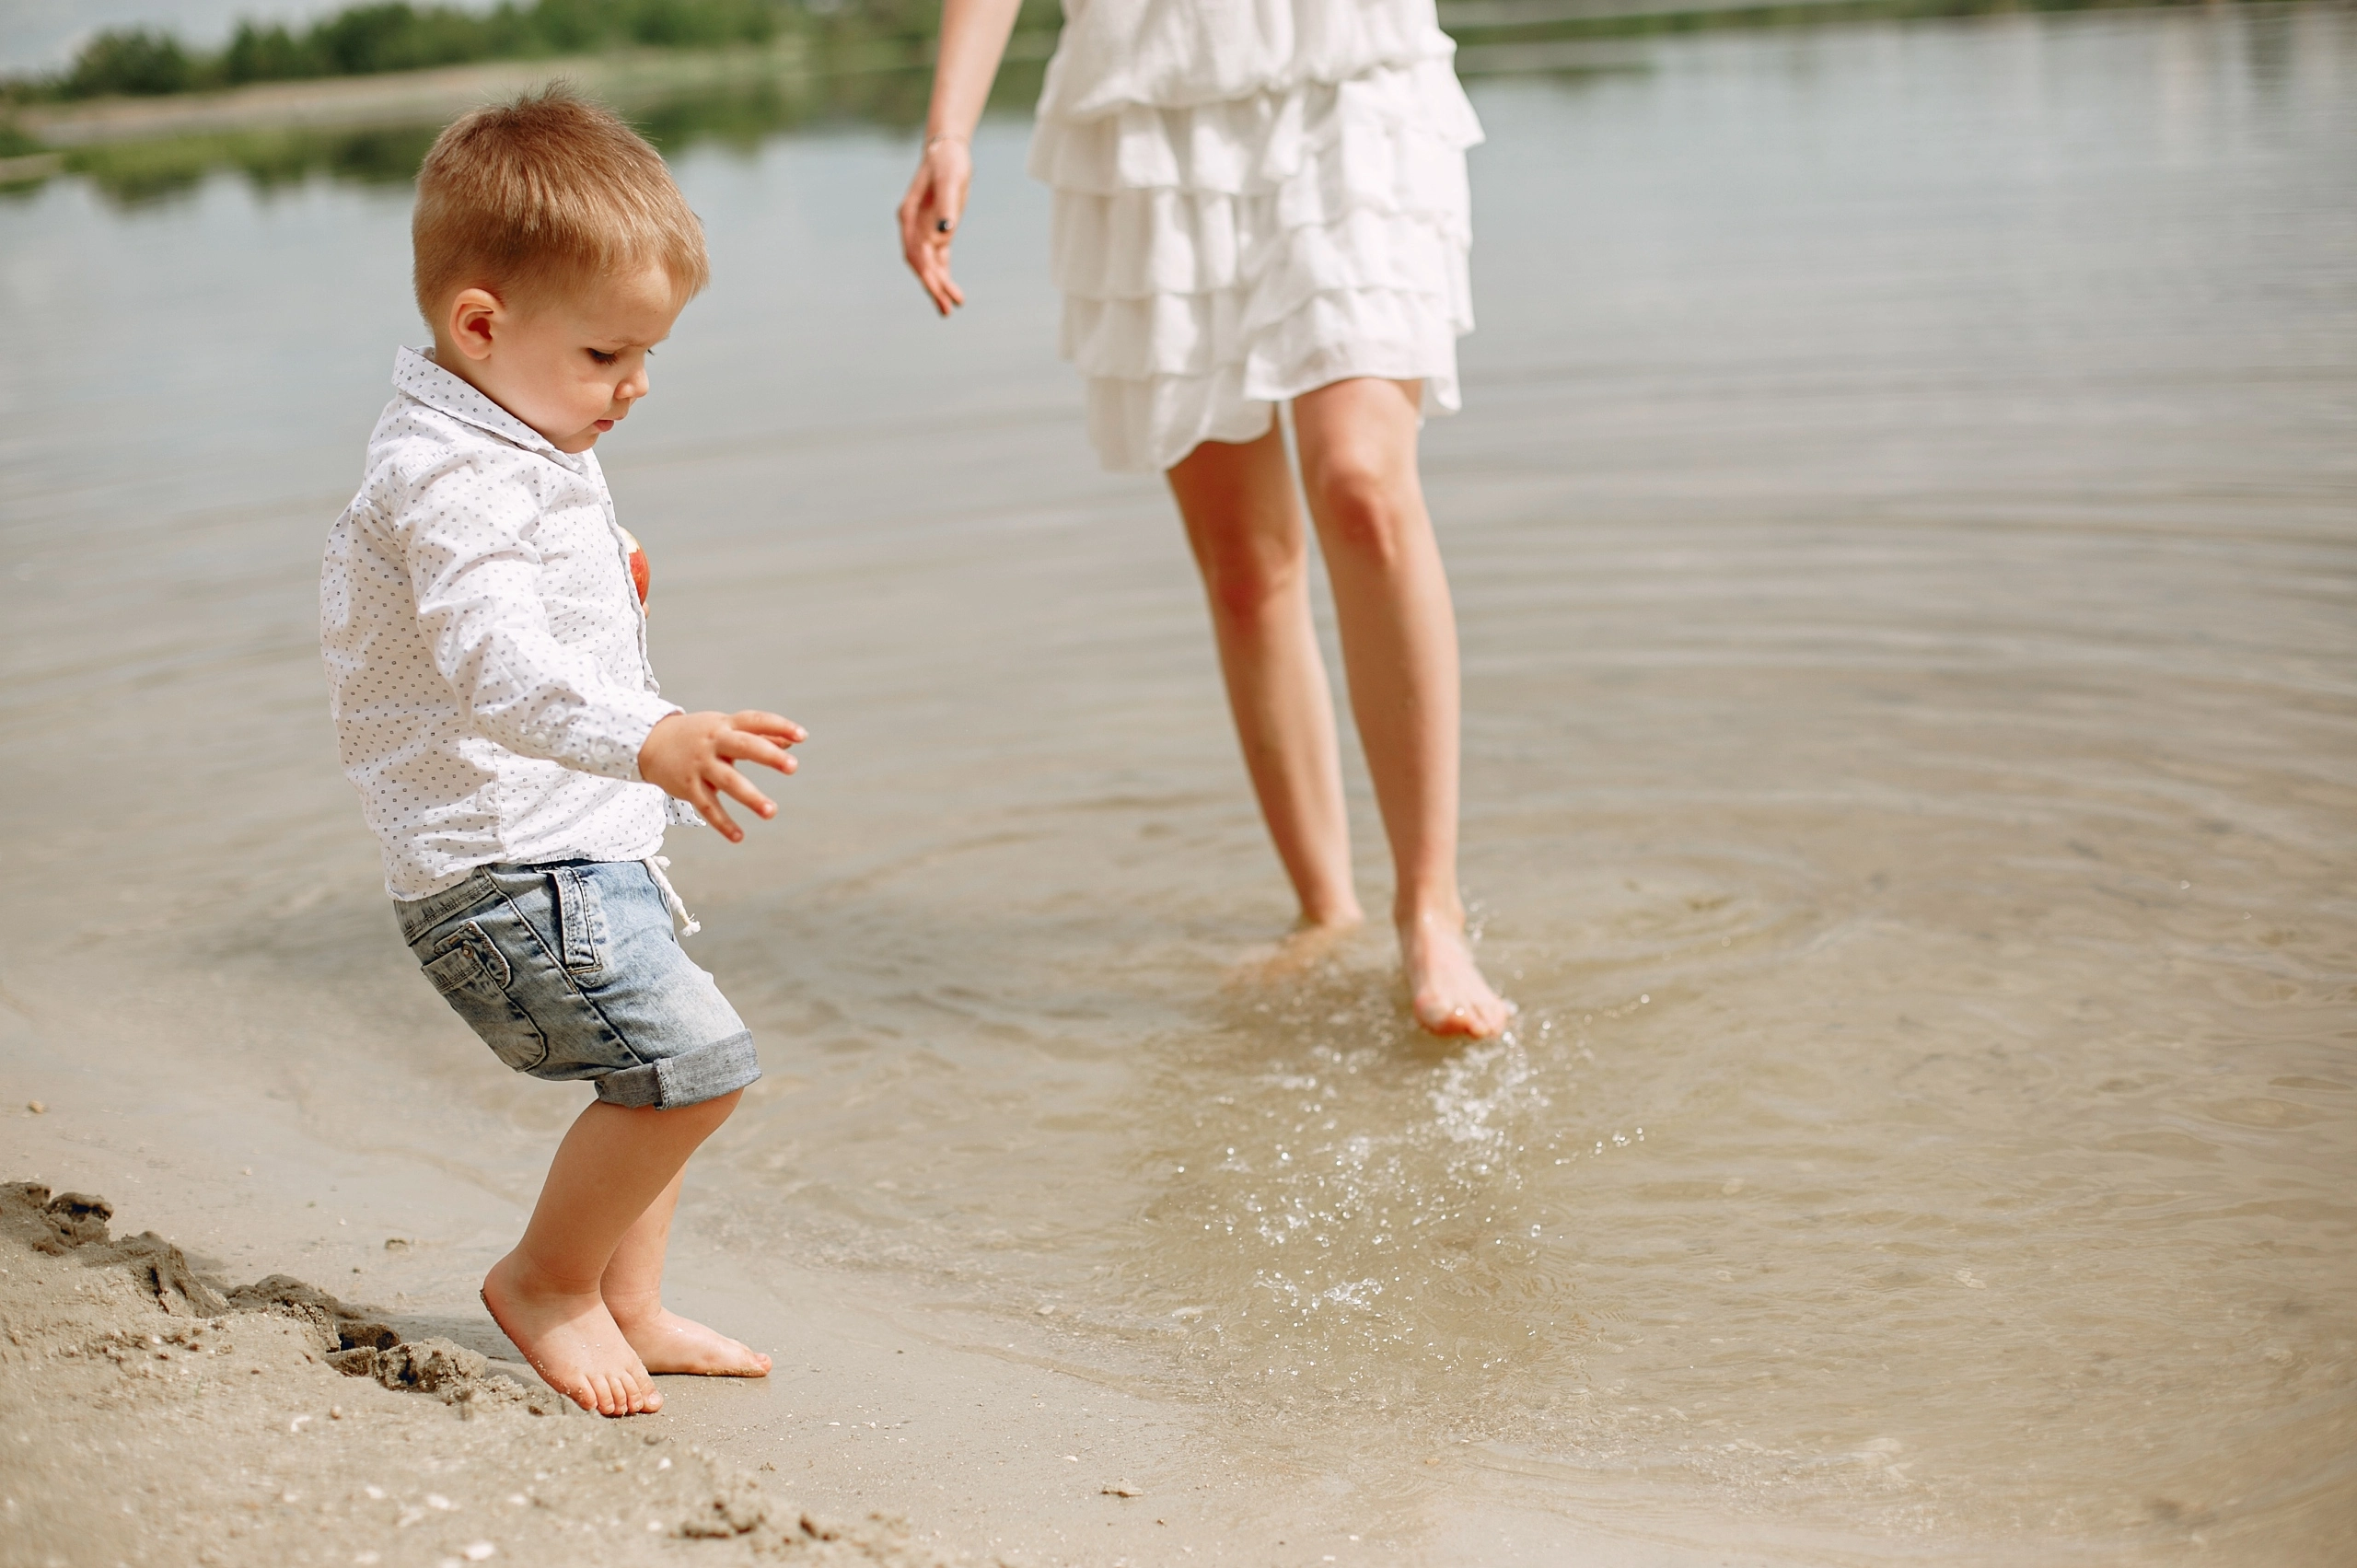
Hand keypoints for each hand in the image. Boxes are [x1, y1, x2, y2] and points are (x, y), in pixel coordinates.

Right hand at [637, 710, 804, 842]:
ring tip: (771, 812)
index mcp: (726, 725)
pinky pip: (708, 807)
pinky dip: (723, 823)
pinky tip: (739, 836)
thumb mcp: (724, 727)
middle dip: (769, 756)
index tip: (802, 736)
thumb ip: (758, 735)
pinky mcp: (689, 787)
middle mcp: (714, 742)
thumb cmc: (697, 734)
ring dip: (750, 797)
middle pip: (744, 746)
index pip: (756, 721)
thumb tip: (791, 742)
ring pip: (728, 781)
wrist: (649, 742)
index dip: (779, 726)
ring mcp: (700, 765)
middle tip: (793, 767)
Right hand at [898, 135, 971, 314]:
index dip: (926, 271)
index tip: (938, 288)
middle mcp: (913, 226)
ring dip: (938, 286)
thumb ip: (947, 205)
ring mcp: (924, 230)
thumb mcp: (950, 180)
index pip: (915, 251)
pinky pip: (938, 259)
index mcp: (909, 216)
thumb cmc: (948, 162)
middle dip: (932, 286)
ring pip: (929, 265)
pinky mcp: (937, 231)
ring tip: (950, 308)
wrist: (948, 151)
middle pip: (919, 263)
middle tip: (946, 309)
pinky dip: (944, 275)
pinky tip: (951, 291)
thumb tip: (944, 232)